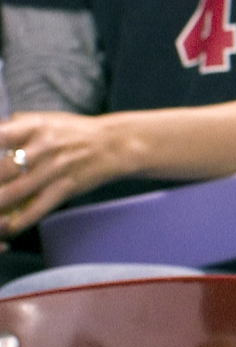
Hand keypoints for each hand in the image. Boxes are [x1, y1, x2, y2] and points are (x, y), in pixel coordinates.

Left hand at [0, 111, 139, 233]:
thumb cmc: (74, 132)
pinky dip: (20, 221)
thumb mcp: (43, 119)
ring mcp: (54, 170)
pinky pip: (38, 208)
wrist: (114, 144)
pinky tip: (8, 226)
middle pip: (3, 169)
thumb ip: (13, 126)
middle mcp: (43, 148)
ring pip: (15, 192)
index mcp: (33, 126)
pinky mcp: (65, 188)